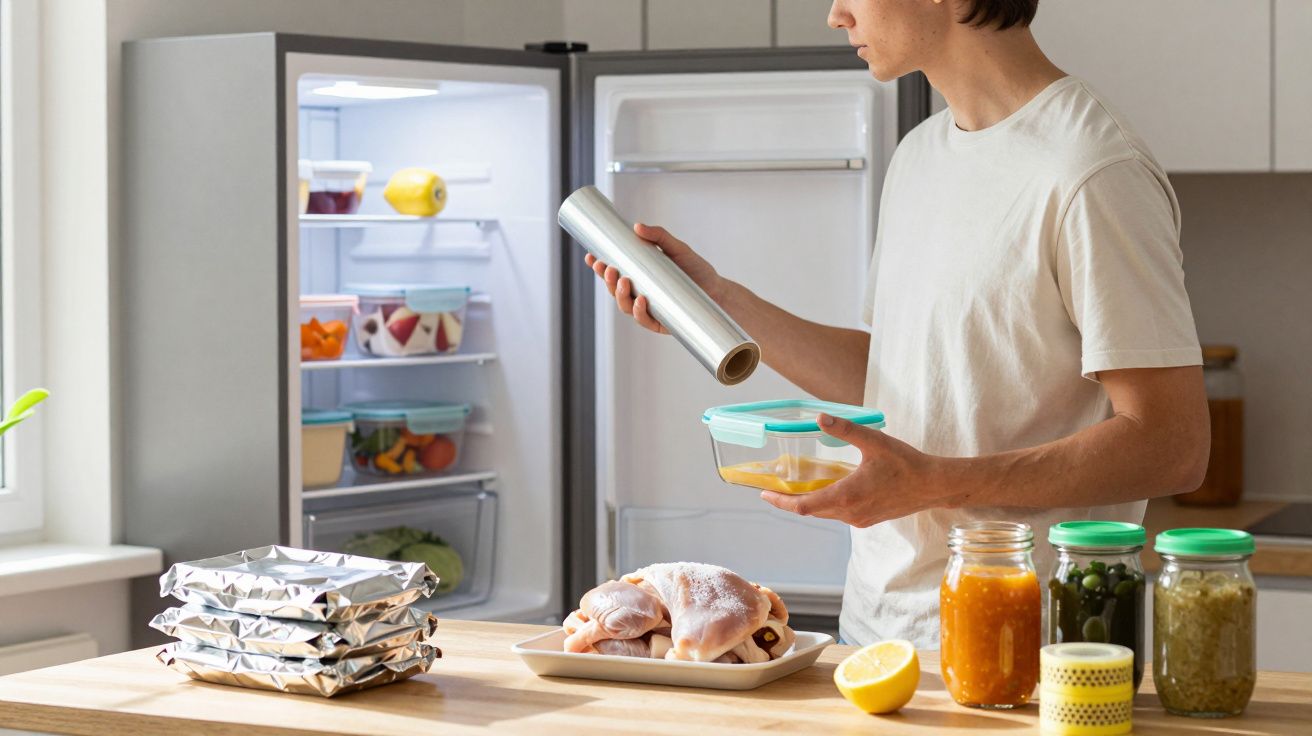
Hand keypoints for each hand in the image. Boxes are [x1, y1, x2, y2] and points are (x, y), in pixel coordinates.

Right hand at [584, 223, 723, 334]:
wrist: (718, 291)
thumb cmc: (696, 270)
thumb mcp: (677, 248)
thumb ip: (659, 236)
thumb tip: (637, 226)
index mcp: (640, 277)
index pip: (614, 273)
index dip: (599, 267)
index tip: (591, 256)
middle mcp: (640, 294)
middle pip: (615, 290)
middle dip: (608, 280)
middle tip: (609, 268)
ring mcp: (649, 309)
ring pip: (625, 306)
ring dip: (620, 295)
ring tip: (624, 281)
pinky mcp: (660, 323)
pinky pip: (644, 320)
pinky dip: (639, 312)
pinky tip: (640, 301)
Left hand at [759, 414, 954, 527]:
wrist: (933, 485)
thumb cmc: (906, 463)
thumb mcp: (874, 441)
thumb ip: (845, 430)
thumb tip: (820, 417)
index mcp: (846, 496)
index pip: (803, 506)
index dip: (781, 502)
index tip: (765, 494)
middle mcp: (849, 513)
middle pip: (810, 512)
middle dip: (791, 501)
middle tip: (775, 488)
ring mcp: (859, 519)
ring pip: (825, 514)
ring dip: (810, 503)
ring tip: (796, 488)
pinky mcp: (868, 520)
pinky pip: (839, 514)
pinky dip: (827, 504)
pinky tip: (827, 489)